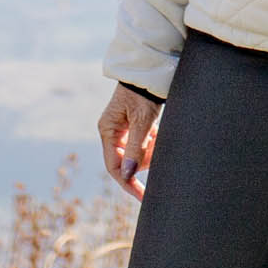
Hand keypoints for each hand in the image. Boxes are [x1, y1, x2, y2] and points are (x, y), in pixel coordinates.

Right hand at [97, 86, 160, 200]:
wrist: (151, 71)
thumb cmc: (143, 94)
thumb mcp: (142, 122)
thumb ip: (135, 148)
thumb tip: (128, 175)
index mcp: (108, 131)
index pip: (115, 167)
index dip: (128, 183)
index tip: (143, 196)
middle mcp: (112, 132)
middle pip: (127, 161)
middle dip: (144, 160)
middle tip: (159, 151)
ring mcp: (123, 129)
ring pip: (137, 153)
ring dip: (150, 150)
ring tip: (159, 135)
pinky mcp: (134, 125)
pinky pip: (143, 143)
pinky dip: (153, 142)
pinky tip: (158, 132)